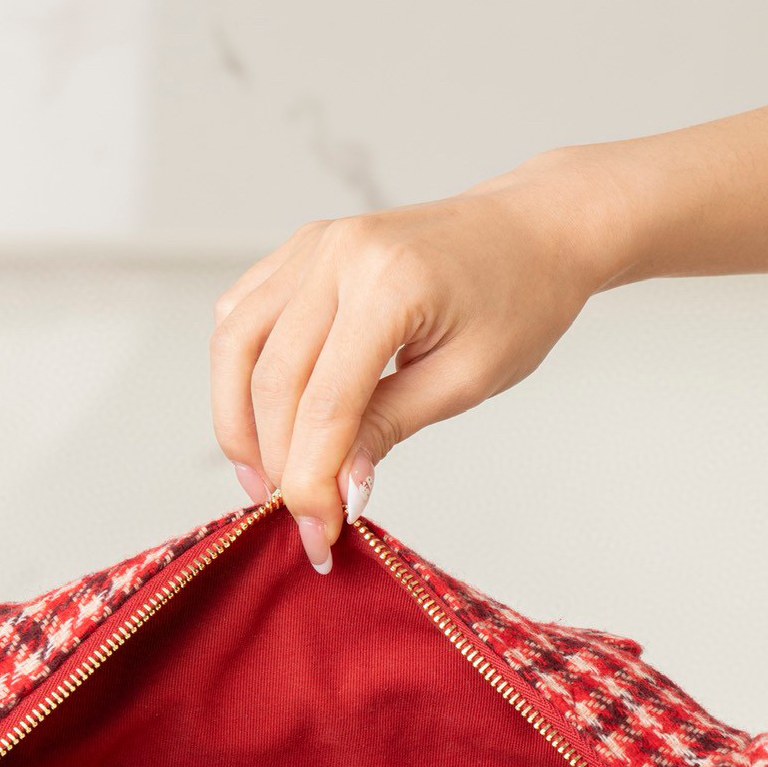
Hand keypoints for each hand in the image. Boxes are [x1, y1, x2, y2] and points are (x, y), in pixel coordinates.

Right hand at [208, 150, 629, 570]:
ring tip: (264, 481)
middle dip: (278, 464)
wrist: (531, 231)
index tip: (319, 536)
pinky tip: (261, 421)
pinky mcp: (301, 250)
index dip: (312, 481)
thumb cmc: (516, 300)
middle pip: (273, 380)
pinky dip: (239, 375)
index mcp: (390, 284)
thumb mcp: (465, 380)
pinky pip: (242, 317)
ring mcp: (313, 245)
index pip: (325, 404)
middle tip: (297, 520)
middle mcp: (338, 254)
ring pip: (236, 346)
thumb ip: (390, 428)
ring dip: (239, 423)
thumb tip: (338, 490)